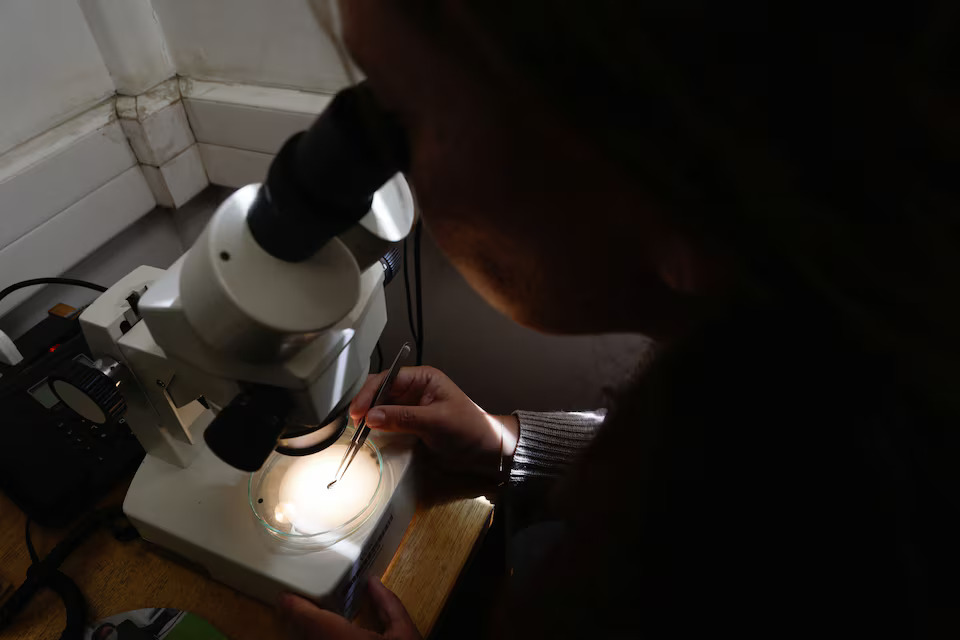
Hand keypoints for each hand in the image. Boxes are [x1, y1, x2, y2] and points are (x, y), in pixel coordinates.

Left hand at [279, 577, 420, 639]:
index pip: (312, 622)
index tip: (286, 597)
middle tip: (293, 606)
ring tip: (306, 621)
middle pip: (305, 636)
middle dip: (298, 620)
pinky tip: (324, 639)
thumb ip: (388, 605)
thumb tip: (373, 584)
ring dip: (306, 634)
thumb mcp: (404, 633)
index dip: (296, 608)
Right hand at [349, 366, 518, 478]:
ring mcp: (412, 406)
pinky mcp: (410, 422)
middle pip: (381, 391)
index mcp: (424, 378)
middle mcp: (415, 389)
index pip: (388, 379)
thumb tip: (371, 416)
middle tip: (354, 421)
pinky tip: (370, 432)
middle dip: (366, 404)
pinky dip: (377, 426)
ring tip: (358, 428)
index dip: (370, 393)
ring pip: (381, 406)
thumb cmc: (469, 428)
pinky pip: (388, 420)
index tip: (358, 411)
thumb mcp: (436, 421)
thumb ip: (402, 417)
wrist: (486, 450)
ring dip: (369, 416)